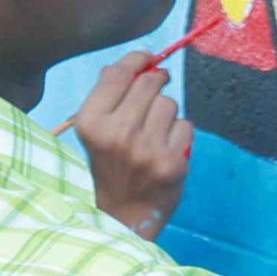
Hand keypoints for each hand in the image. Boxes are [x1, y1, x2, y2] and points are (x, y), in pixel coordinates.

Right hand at [70, 52, 193, 238]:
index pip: (119, 74)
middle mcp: (117, 133)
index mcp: (91, 121)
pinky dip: (179, 134)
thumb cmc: (110, 166)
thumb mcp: (96, 130)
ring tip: (153, 134)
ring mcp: (147, 149)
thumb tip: (139, 61)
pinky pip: (186, 126)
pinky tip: (165, 150)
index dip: (137, 59)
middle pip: (149, 83)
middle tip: (154, 92)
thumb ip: (110, 95)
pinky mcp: (172, 163)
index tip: (147, 58)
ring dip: (166, 113)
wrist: (122, 217)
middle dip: (155, 83)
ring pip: (170, 103)